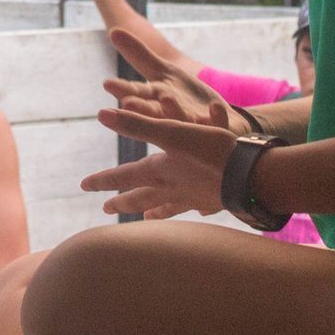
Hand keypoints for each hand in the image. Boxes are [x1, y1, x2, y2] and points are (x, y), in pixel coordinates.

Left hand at [81, 105, 238, 219]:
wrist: (250, 177)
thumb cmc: (210, 151)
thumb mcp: (170, 131)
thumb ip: (136, 124)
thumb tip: (101, 114)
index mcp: (159, 172)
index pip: (123, 177)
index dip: (102, 180)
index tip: (84, 185)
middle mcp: (173, 189)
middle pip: (142, 197)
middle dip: (124, 202)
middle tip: (107, 210)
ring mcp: (195, 198)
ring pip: (169, 207)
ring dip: (156, 212)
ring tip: (147, 219)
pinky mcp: (216, 200)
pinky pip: (199, 208)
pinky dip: (194, 210)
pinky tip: (199, 211)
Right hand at [103, 30, 252, 136]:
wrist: (220, 123)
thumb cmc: (185, 99)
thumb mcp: (163, 73)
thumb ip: (139, 55)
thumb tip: (113, 30)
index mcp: (155, 100)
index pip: (136, 93)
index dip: (123, 89)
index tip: (108, 83)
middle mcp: (170, 115)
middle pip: (152, 111)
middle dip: (141, 108)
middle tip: (127, 102)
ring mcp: (193, 124)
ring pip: (181, 119)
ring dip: (174, 111)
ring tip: (167, 98)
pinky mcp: (216, 128)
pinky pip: (218, 123)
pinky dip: (216, 116)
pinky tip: (214, 107)